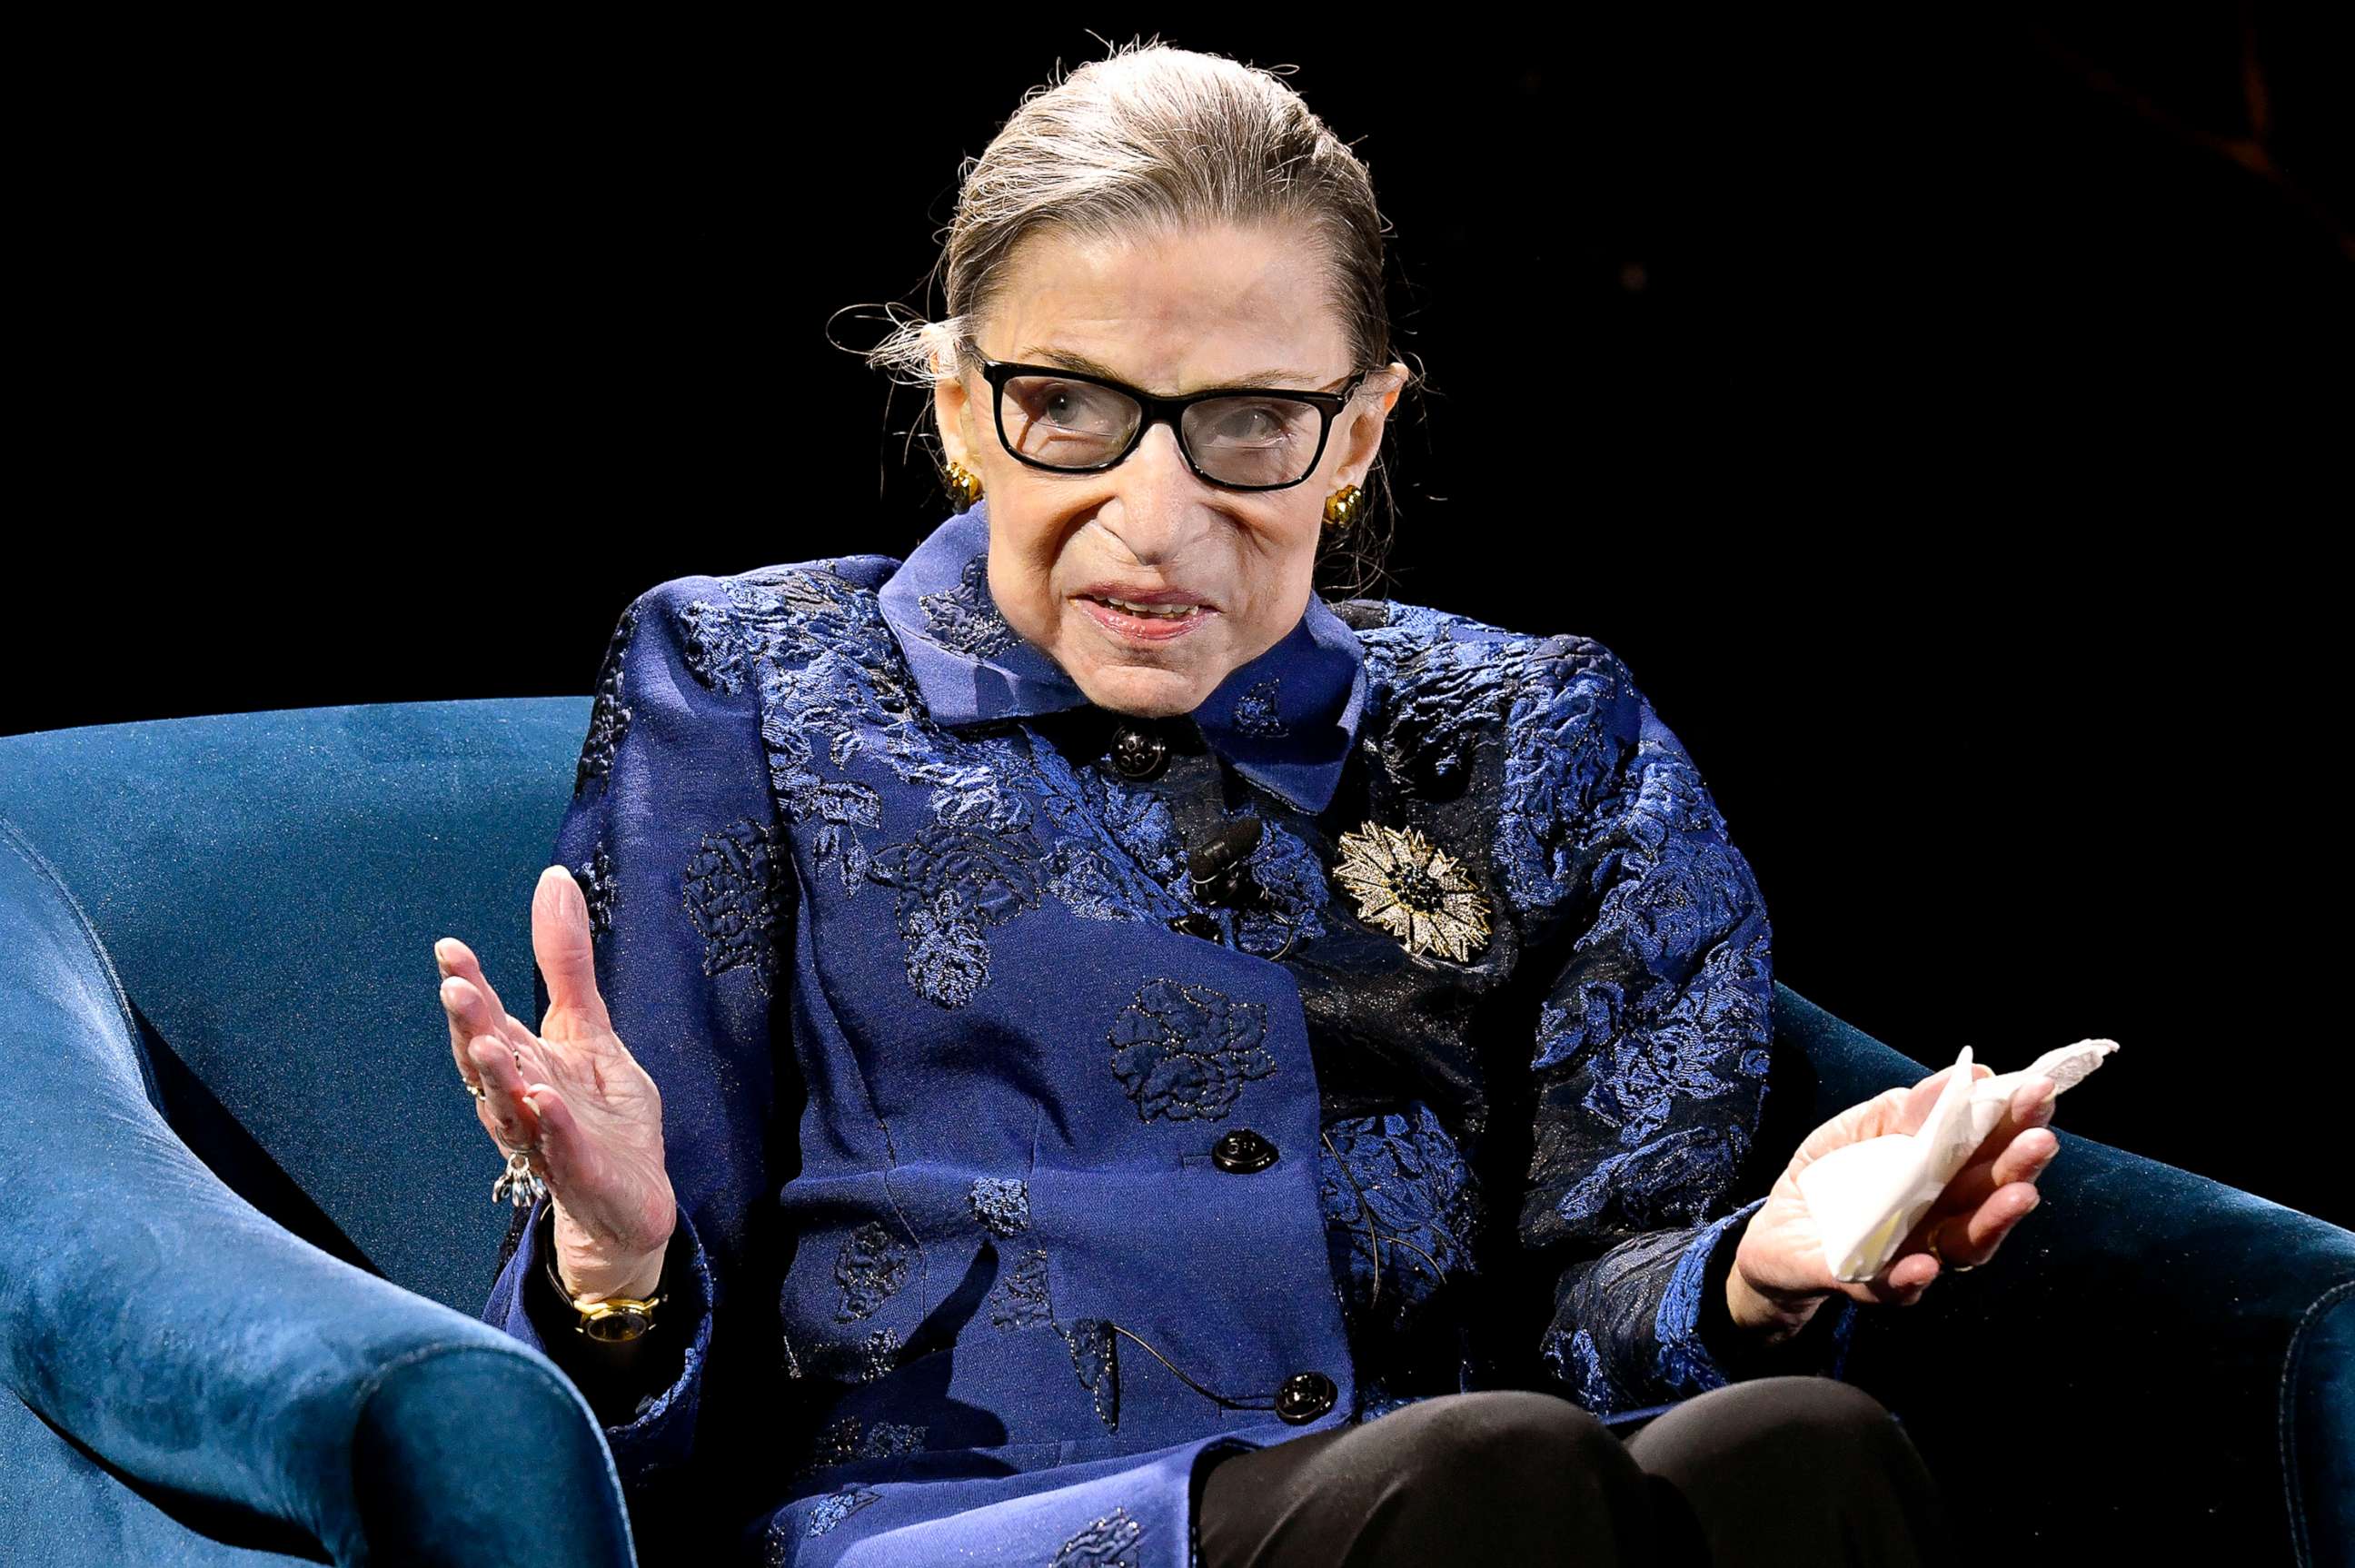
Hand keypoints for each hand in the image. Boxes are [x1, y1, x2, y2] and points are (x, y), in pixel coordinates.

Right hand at [437, 865, 674, 1300]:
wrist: (629, 1199)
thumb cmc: (599, 1113)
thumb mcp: (590, 1028)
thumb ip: (566, 963)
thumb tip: (552, 880)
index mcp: (523, 1061)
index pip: (489, 1020)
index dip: (469, 987)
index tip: (450, 951)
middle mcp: (522, 1098)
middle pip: (488, 1060)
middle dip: (471, 1026)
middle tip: (455, 988)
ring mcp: (547, 1138)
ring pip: (511, 1106)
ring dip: (498, 1076)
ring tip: (489, 1042)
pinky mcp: (579, 1172)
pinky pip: (561, 1149)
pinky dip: (551, 1126)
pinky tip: (543, 1099)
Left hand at [1728, 1061, 2061, 1334]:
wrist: (1774, 1235)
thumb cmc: (1829, 1177)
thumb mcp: (1858, 1129)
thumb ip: (1904, 1110)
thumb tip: (1965, 1075)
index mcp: (1944, 1173)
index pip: (1990, 1147)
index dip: (2018, 1121)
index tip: (2042, 1091)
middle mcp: (1943, 1218)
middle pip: (1990, 1194)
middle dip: (2018, 1166)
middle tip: (2041, 1140)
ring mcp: (1913, 1253)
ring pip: (1963, 1244)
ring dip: (1993, 1221)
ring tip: (2018, 1195)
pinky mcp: (1866, 1283)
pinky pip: (1895, 1286)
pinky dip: (1911, 1277)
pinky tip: (1925, 1264)